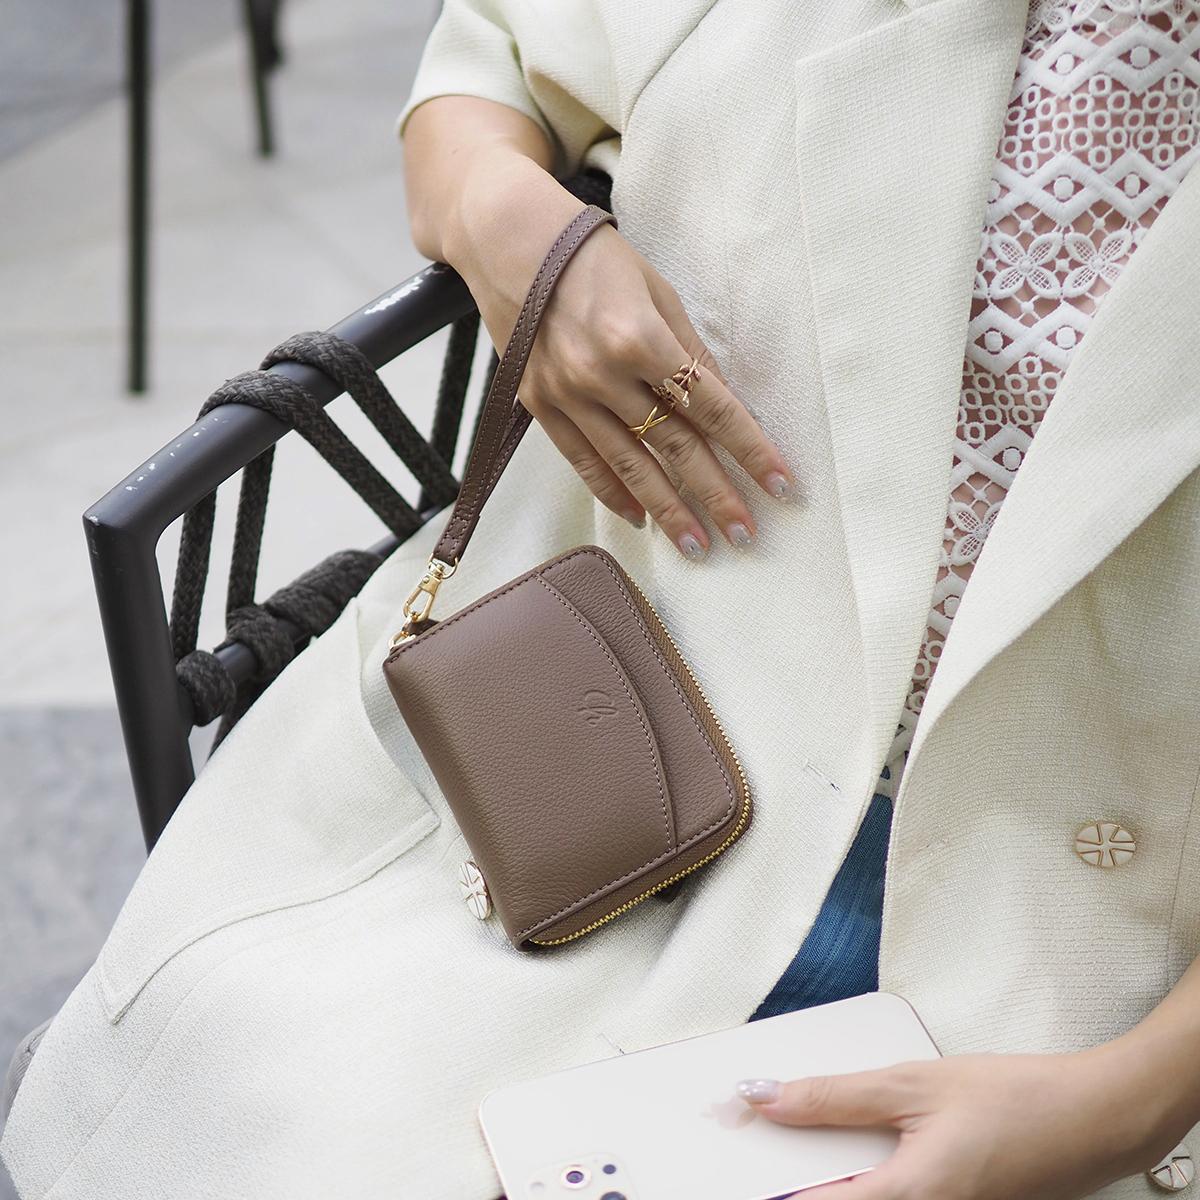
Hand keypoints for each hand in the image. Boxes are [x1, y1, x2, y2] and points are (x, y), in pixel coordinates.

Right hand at [405, 101, 793, 559]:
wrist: (508, 243)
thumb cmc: (592, 259)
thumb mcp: (657, 291)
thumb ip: (689, 351)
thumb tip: (723, 404)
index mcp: (640, 337)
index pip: (711, 407)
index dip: (750, 448)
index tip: (780, 484)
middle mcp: (602, 372)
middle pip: (674, 446)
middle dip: (715, 494)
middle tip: (746, 534)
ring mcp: (567, 394)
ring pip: (630, 466)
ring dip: (668, 510)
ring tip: (698, 545)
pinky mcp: (539, 405)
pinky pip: (582, 461)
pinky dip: (612, 493)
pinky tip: (640, 519)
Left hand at [737, 1045, 1182, 1199]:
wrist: (1095, 1121)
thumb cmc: (1017, 1101)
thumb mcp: (913, 1084)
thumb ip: (835, 1096)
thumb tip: (769, 1098)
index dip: (765, 1187)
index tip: (726, 1162)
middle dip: (796, 1181)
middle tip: (761, 1138)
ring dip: (830, 1178)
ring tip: (800, 1136)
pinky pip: (888, 1199)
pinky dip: (861, 1178)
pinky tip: (853, 1148)